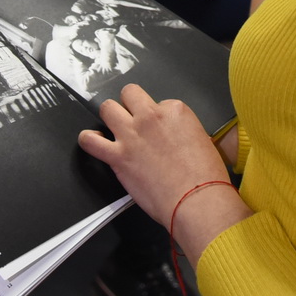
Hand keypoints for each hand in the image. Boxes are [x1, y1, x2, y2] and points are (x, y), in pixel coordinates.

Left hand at [79, 86, 248, 258]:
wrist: (197, 201)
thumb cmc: (207, 177)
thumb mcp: (203, 140)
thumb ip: (182, 131)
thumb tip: (172, 138)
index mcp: (175, 110)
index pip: (158, 102)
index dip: (158, 117)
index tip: (161, 132)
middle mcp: (150, 116)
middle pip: (129, 94)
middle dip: (130, 105)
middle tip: (134, 121)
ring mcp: (131, 135)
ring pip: (107, 108)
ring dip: (110, 117)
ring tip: (114, 128)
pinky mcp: (118, 156)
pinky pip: (90, 140)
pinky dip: (89, 140)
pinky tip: (95, 142)